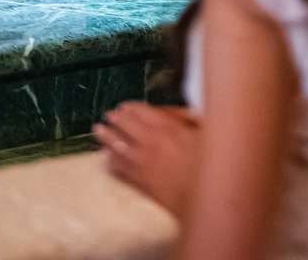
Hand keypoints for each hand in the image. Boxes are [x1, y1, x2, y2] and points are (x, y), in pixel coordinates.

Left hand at [93, 101, 199, 217]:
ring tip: (98, 131)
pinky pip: (121, 171)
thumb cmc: (209, 165)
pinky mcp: (141, 183)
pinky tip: (107, 161)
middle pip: (126, 126)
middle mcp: (150, 142)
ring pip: (118, 147)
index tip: (124, 107)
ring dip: (107, 138)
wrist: (203, 199)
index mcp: (167, 127)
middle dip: (115, 120)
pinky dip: (112, 164)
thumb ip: (190, 120)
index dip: (131, 108)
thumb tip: (183, 112)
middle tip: (108, 116)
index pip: (142, 112)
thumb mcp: (205, 132)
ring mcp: (143, 163)